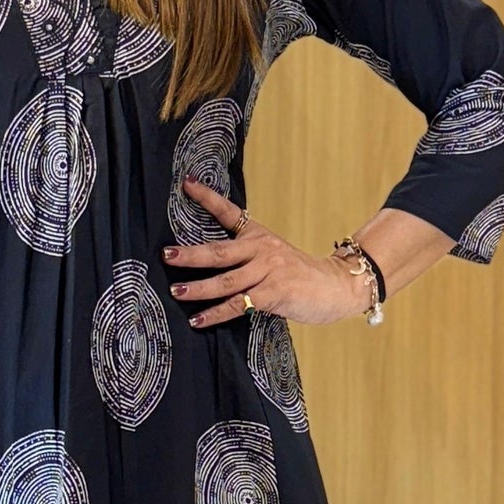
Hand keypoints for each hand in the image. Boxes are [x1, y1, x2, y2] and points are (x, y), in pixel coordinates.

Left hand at [162, 179, 371, 327]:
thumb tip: (211, 266)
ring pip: (224, 281)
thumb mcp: (275, 256)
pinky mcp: (273, 293)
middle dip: (190, 254)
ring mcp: (267, 271)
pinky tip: (199, 320)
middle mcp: (262, 249)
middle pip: (218, 251)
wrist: (337, 286)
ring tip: (176, 291)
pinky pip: (237, 305)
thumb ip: (247, 259)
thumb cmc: (301, 275)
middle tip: (166, 255)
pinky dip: (216, 314)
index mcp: (259, 236)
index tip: (187, 184)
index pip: (230, 213)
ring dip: (197, 288)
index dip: (207, 198)